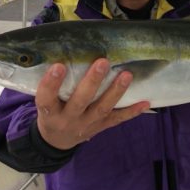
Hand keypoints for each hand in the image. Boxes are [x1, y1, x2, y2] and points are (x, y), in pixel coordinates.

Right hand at [35, 58, 149, 149]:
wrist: (57, 140)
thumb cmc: (52, 111)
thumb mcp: (44, 101)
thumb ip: (51, 83)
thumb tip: (60, 49)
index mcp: (50, 112)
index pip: (46, 99)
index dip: (51, 84)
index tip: (59, 66)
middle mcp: (68, 119)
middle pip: (80, 101)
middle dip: (92, 82)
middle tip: (103, 62)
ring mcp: (87, 124)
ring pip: (102, 108)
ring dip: (115, 92)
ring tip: (126, 75)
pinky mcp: (101, 127)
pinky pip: (118, 119)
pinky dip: (132, 111)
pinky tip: (145, 101)